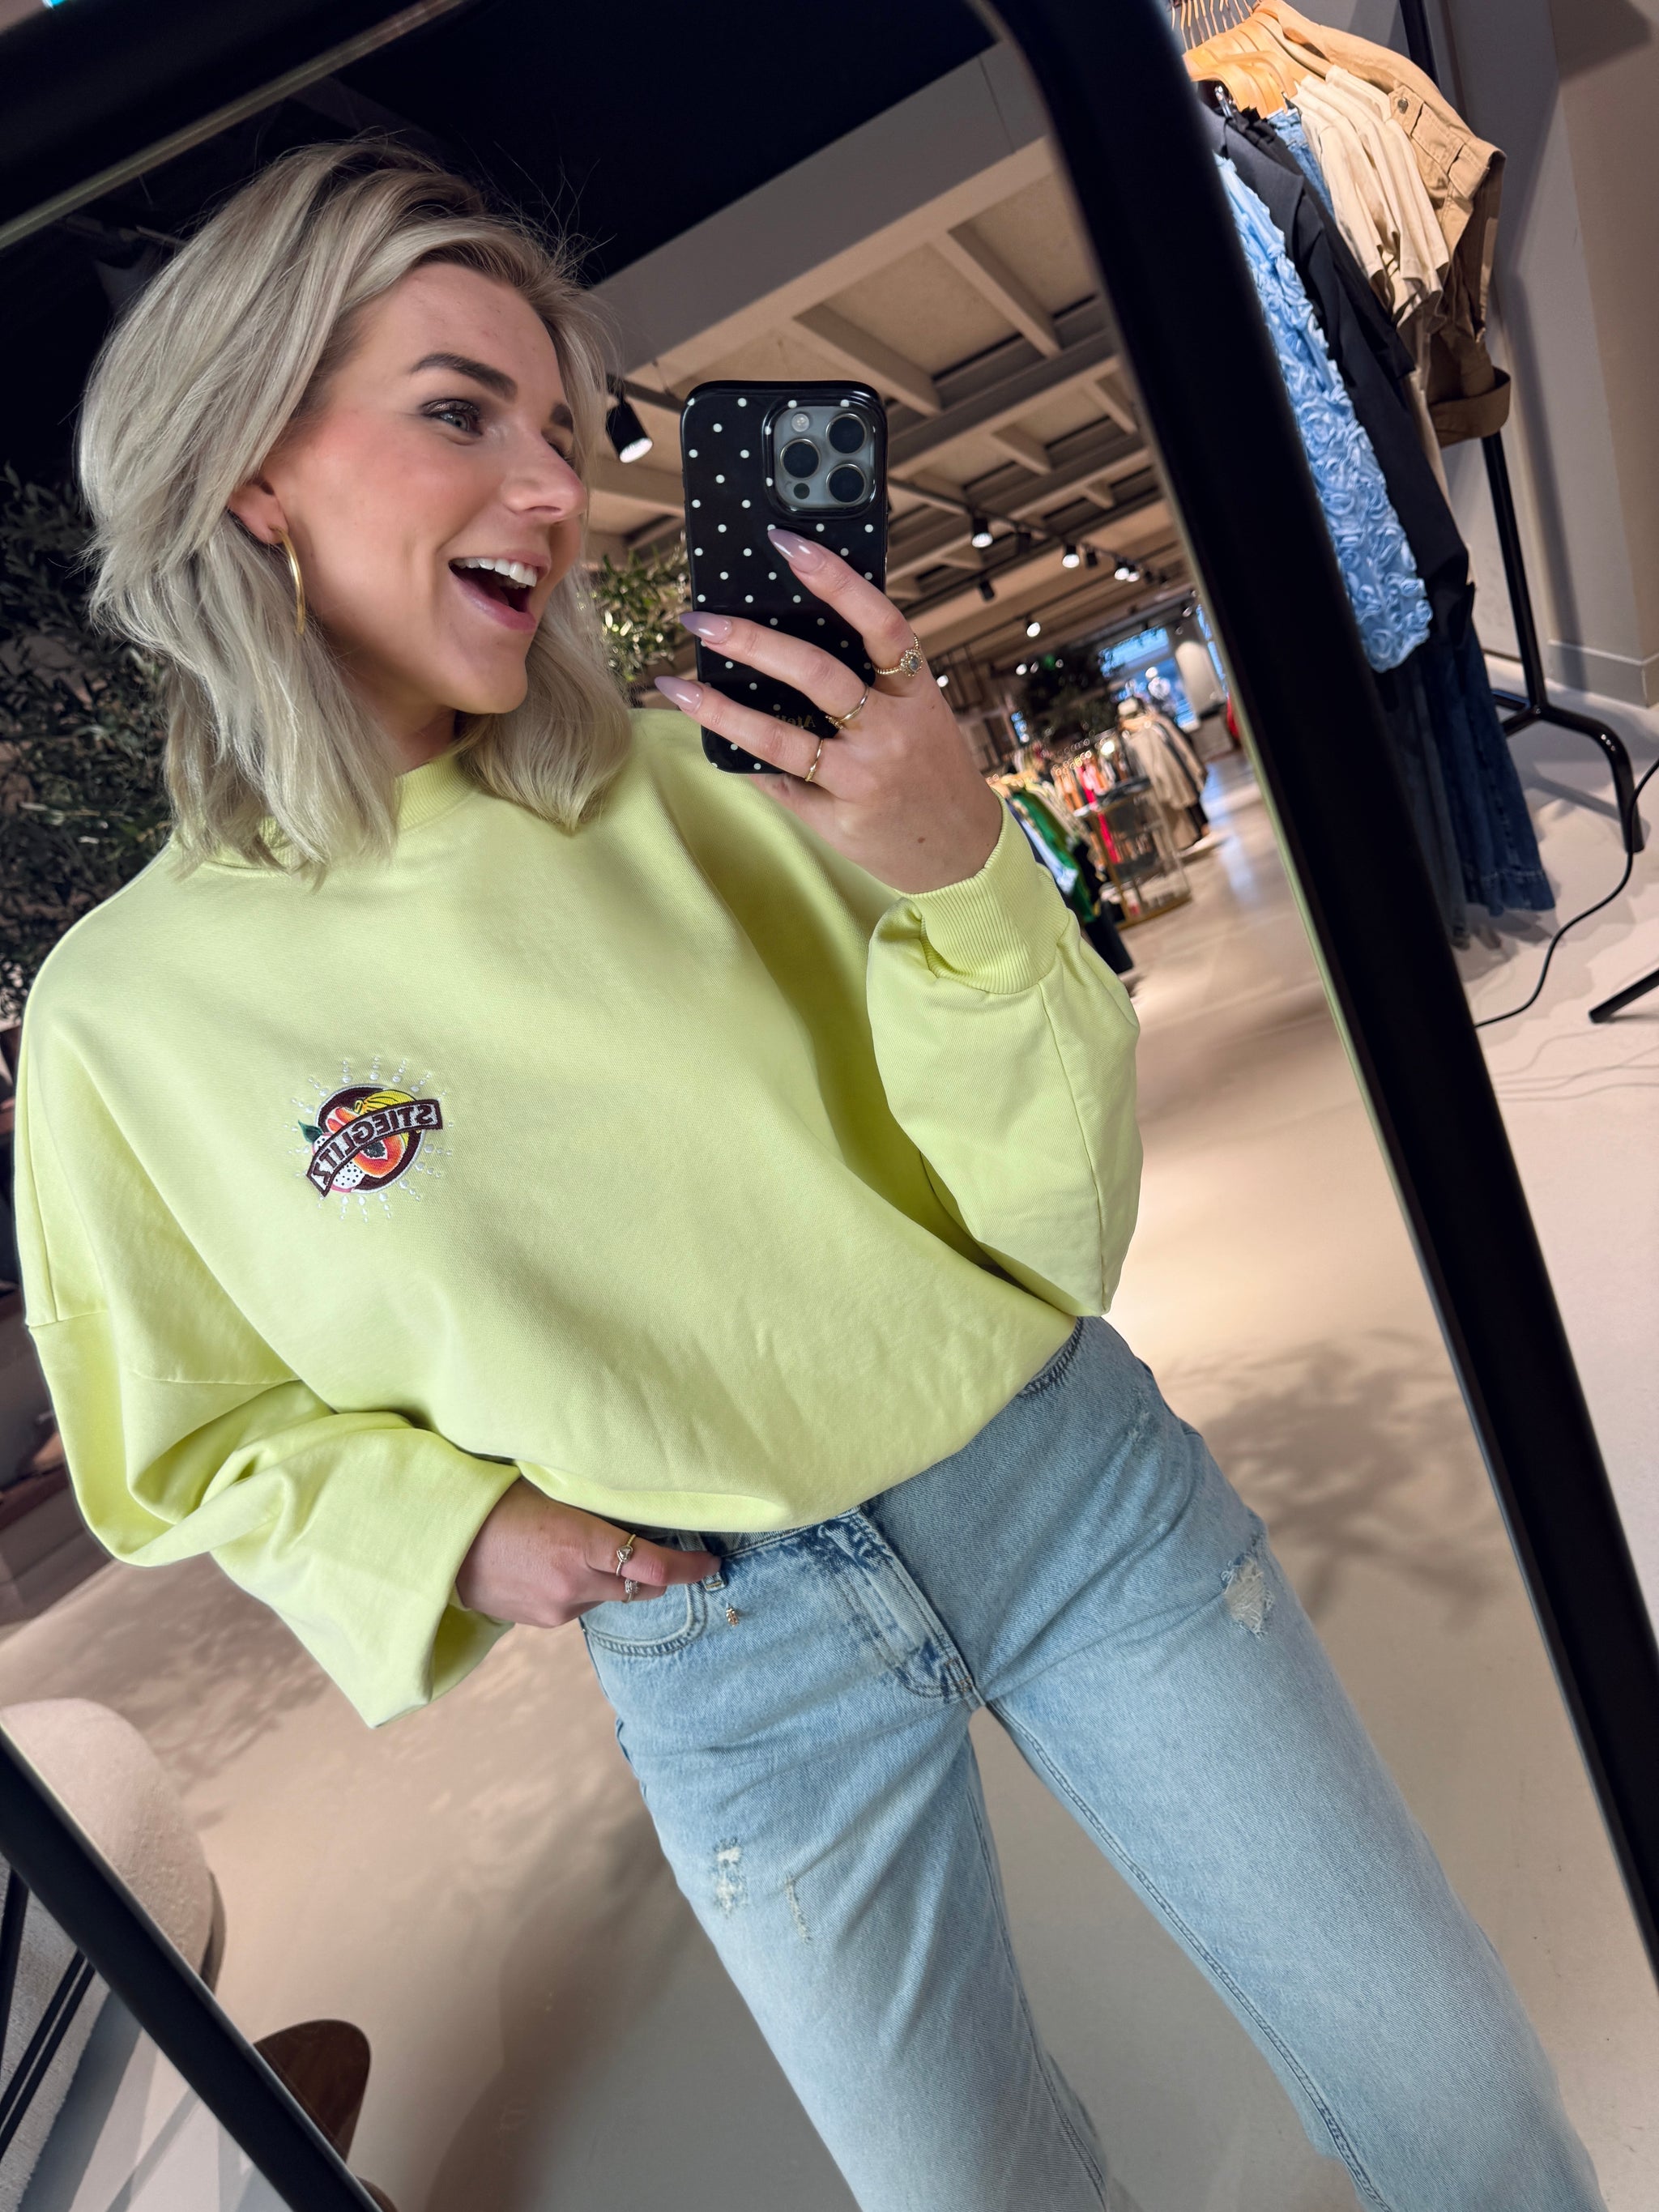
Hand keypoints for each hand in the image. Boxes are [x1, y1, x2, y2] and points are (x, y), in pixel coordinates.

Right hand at [455, 1478, 717, 1627]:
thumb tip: (643, 1508)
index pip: (655, 1566)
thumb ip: (597, 1506)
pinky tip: (555, 1564)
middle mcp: (575, 1583)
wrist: (443, 1542)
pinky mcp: (544, 1622)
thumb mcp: (552, 1491)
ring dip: (612, 1578)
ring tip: (580, 1548)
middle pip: (642, 1587)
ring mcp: (559, 1608)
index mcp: (581, 1542)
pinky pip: (581, 1605)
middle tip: (657, 1547)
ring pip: (611, 1597)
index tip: (713, 1562)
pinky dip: (583, 1587)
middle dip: (656, 1571)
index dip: (692, 1567)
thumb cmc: (498, 1502)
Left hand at [654, 525, 1004, 894]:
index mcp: (916, 692)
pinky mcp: (837, 816)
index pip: (881, 623)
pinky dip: (743, 757)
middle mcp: (891, 731)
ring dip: (721, 710)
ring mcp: (862, 777)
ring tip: (676, 689)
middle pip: (817, 675)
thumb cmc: (930, 768)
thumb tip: (792, 631)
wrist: (960, 852)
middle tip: (701, 621)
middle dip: (752, 642)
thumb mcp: (920, 711)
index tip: (788, 544)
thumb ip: (873, 677)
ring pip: (782, 738)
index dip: (836, 579)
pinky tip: (711, 738)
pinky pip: (777, 779)